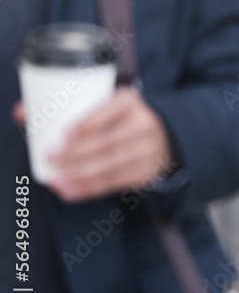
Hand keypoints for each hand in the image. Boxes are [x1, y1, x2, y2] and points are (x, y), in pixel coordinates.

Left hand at [14, 87, 175, 201]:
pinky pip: (116, 182)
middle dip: (77, 153)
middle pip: (108, 141)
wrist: (161, 137)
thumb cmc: (118, 120)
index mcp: (129, 101)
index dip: (88, 123)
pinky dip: (91, 189)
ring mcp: (148, 149)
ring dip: (81, 175)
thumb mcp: (102, 106)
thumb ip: (64, 108)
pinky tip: (71, 191)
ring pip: (111, 164)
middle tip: (51, 158)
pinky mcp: (147, 171)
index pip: (109, 110)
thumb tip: (22, 112)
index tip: (66, 135)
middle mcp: (143, 123)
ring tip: (57, 181)